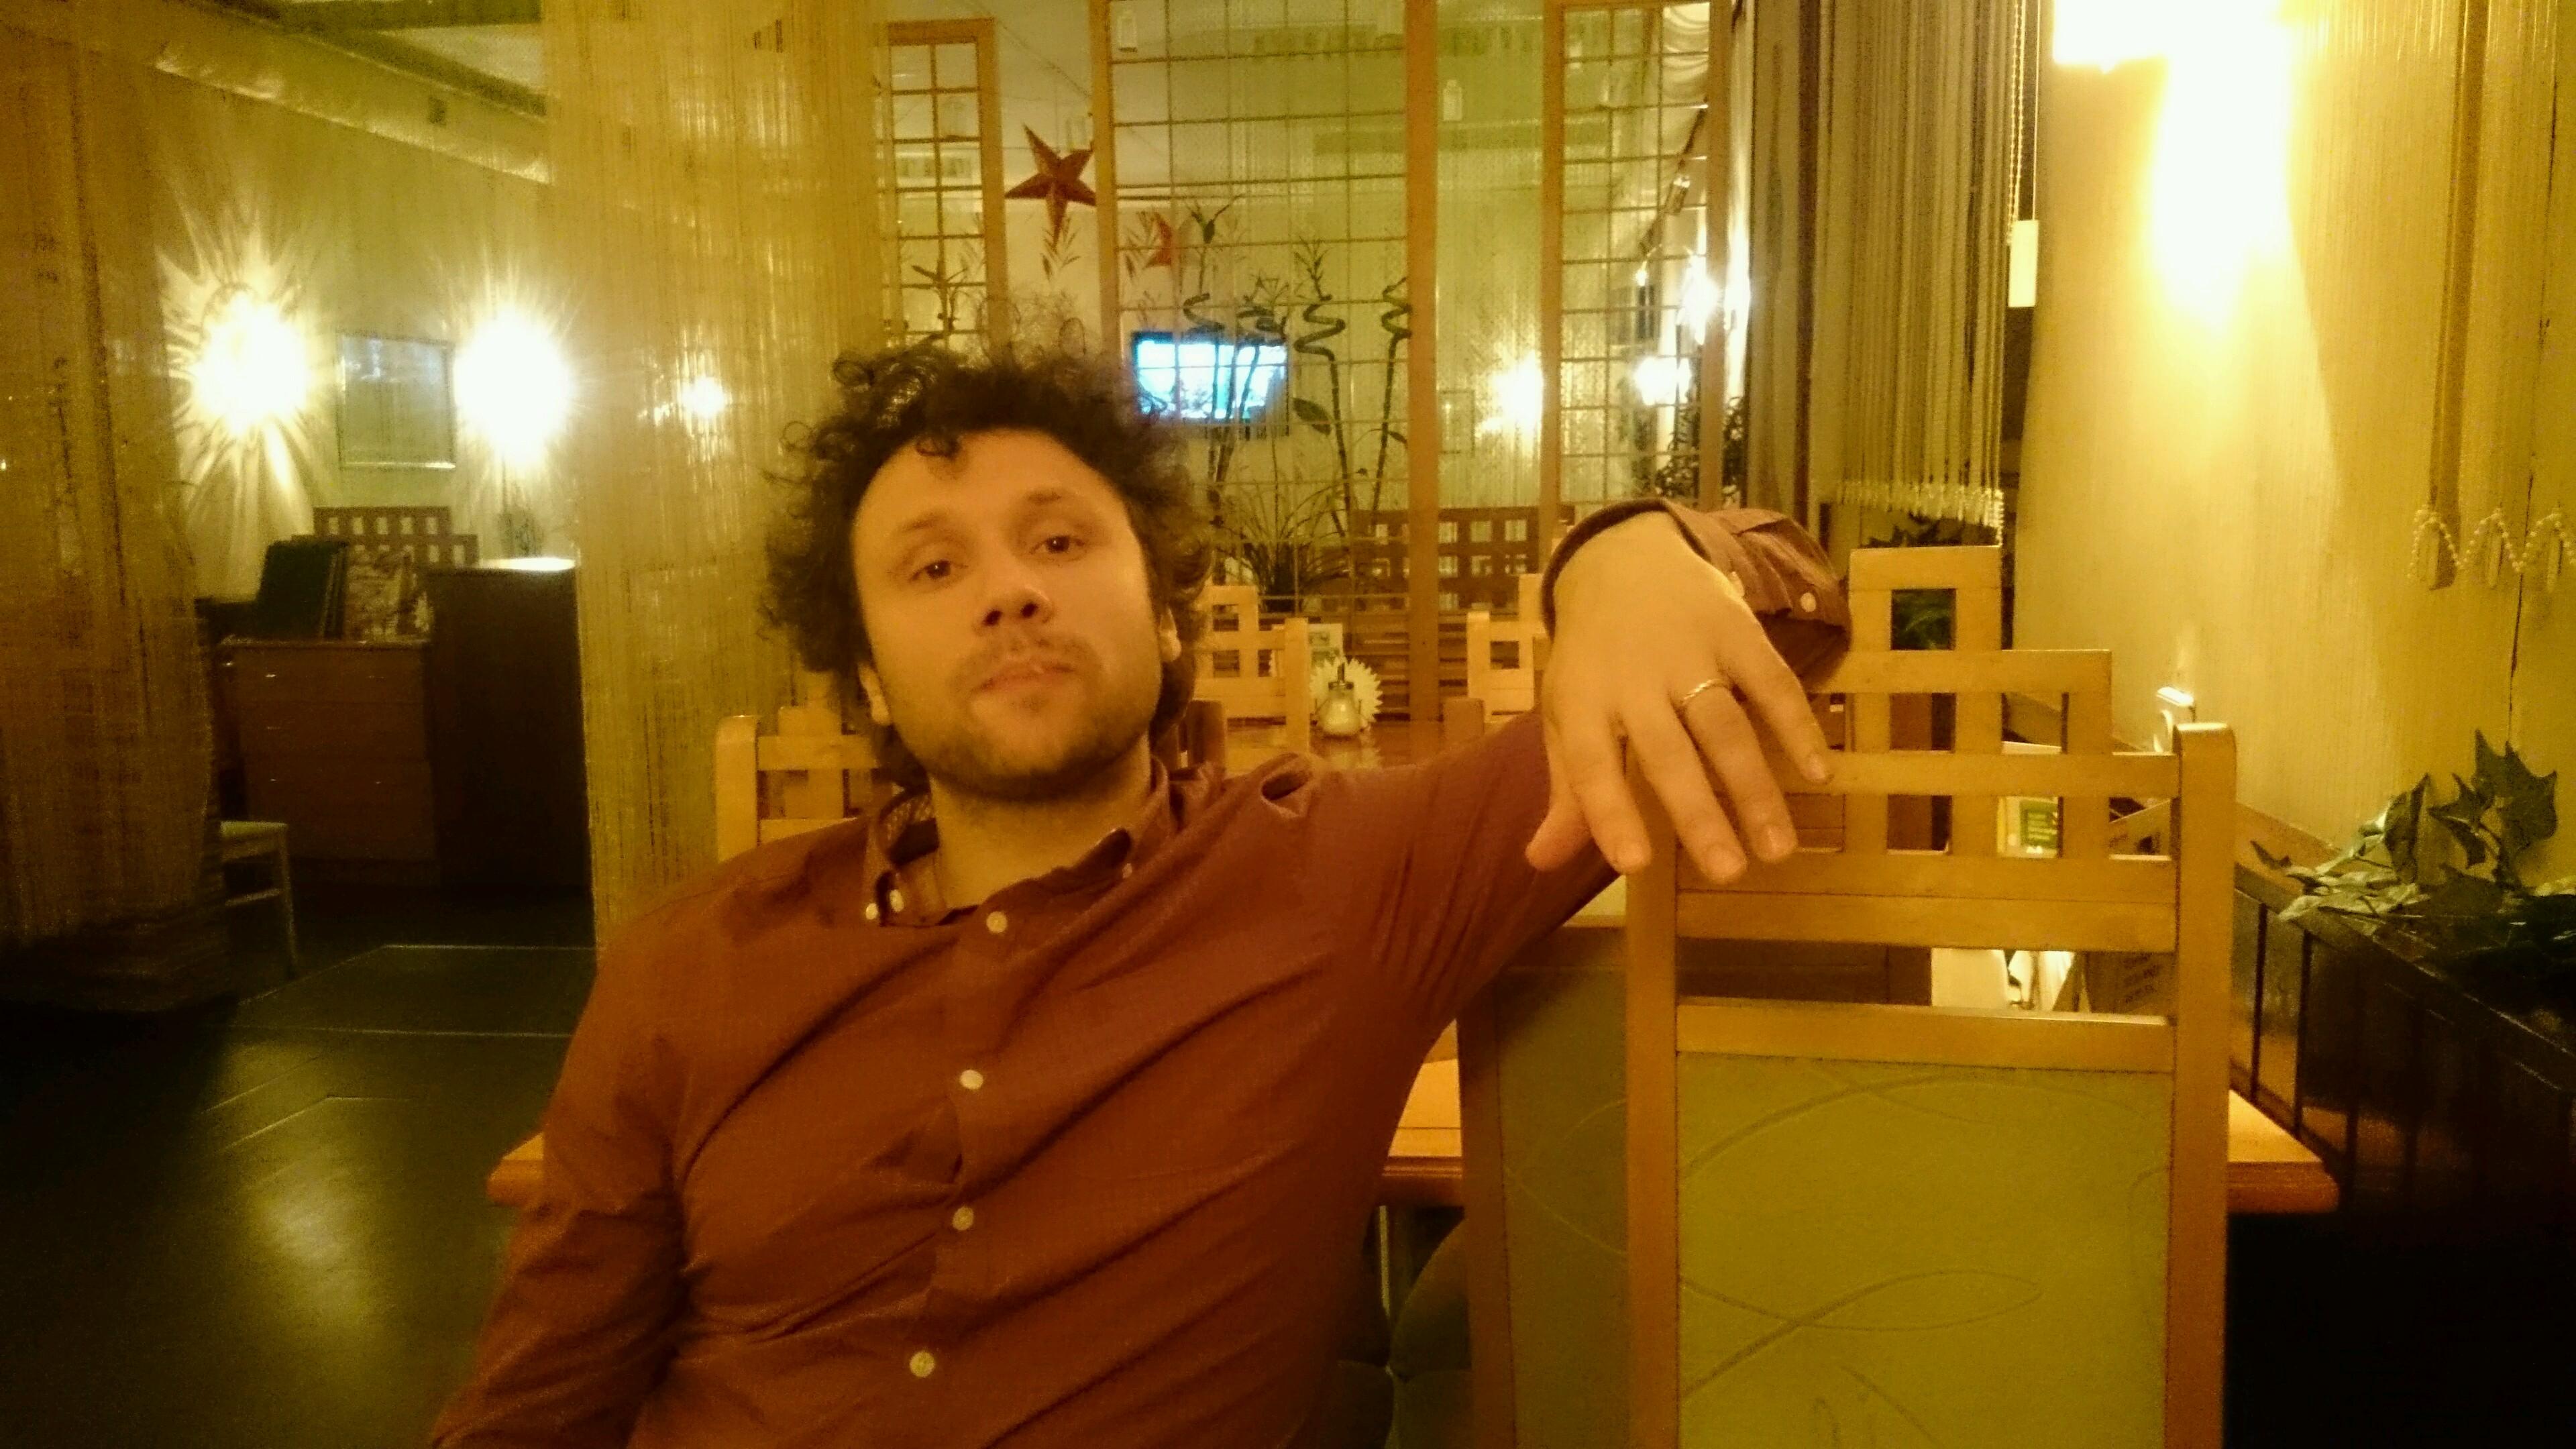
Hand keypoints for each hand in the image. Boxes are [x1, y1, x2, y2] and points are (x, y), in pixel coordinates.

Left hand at [1525, 517, 1834, 881]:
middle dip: (1699, 815)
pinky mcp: (1736, 630)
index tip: (1634, 864)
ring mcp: (1689, 652)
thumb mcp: (1566, 714)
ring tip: (1778, 849)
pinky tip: (1819, 774)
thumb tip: (1541, 862)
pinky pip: (1772, 682)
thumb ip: (1568, 790)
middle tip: (1729, 874)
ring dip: (1754, 788)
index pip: (1590, 762)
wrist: (1625, 559)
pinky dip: (1797, 725)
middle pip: (1669, 753)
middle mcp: (1634, 678)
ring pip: (1725, 726)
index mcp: (1582, 701)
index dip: (1610, 812)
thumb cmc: (1593, 658)